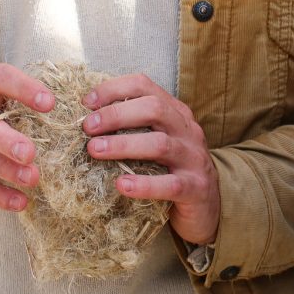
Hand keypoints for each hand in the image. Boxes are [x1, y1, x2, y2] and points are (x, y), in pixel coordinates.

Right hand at [0, 63, 53, 210]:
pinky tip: (21, 202)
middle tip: (29, 153)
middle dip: (5, 141)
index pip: (0, 80)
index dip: (23, 90)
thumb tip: (69, 105)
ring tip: (32, 179)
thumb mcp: (5, 81)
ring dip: (5, 170)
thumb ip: (29, 89)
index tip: (50, 103)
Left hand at [82, 74, 219, 245]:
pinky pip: (171, 184)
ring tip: (95, 150)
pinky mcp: (196, 188)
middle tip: (87, 127)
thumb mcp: (155, 142)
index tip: (86, 102)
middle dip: (116, 115)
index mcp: (175, 113)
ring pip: (160, 144)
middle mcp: (187, 130)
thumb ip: (132, 128)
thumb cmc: (170, 170)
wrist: (207, 206)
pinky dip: (144, 184)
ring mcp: (194, 159)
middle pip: (154, 109)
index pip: (145, 87)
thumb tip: (85, 119)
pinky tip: (121, 185)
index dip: (114, 89)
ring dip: (124, 145)